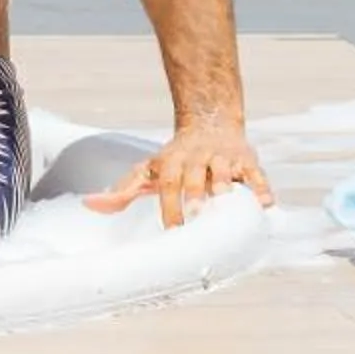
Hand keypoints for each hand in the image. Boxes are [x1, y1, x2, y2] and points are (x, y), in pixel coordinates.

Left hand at [84, 121, 274, 227]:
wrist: (210, 123)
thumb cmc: (176, 159)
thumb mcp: (148, 171)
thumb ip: (122, 191)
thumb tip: (89, 205)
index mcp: (171, 163)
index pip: (167, 185)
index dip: (169, 206)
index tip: (172, 230)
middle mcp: (196, 159)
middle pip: (195, 177)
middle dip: (196, 194)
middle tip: (197, 215)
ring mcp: (223, 158)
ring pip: (224, 172)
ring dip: (225, 186)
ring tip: (226, 202)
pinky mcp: (246, 160)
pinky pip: (255, 174)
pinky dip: (261, 188)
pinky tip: (265, 204)